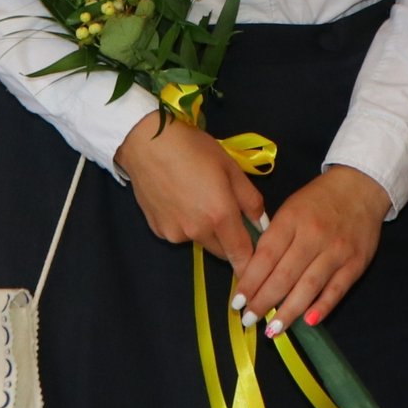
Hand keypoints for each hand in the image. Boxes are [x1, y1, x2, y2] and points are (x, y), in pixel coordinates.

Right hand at [113, 108, 265, 270]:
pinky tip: (178, 200)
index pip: (242, 254)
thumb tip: (261, 222)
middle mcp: (197, 231)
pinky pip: (180, 234)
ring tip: (197, 199)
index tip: (258, 264)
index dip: (252, 263)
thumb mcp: (230, 167)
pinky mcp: (158, 230)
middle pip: (222, 251)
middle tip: (227, 214)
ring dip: (206, 231)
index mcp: (220, 216)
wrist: (146, 142)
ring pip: (200, 241)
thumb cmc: (193, 149)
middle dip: (230, 241)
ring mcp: (175, 233)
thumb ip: (250, 199)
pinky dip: (185, 224)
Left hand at [235, 166, 387, 332]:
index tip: (237, 302)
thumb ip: (274, 238)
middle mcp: (313, 235)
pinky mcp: (356, 263)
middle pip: (284, 275)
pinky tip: (308, 322)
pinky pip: (336, 290)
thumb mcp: (290, 208)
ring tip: (272, 330)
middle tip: (248, 320)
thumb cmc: (318, 200)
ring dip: (289, 311)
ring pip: (309, 286)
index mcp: (291, 219)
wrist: (361, 187)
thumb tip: (253, 274)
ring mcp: (336, 251)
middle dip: (264, 301)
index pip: (266, 256)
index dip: (250, 281)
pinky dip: (322, 307)